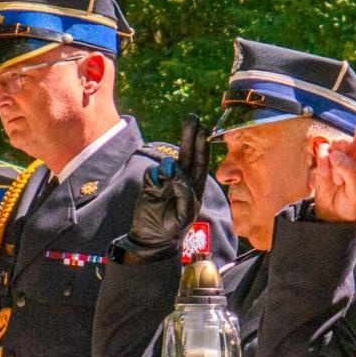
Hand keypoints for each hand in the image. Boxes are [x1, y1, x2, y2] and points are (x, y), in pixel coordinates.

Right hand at [126, 115, 208, 254]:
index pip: (200, 161)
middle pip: (187, 153)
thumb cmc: (172, 229)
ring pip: (168, 162)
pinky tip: (155, 192)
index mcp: (195, 186)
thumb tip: (179, 174)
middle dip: (189, 135)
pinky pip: (153, 172)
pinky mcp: (151, 182)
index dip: (202, 145)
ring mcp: (166, 179)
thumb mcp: (184, 216)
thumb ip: (185, 195)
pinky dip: (154, 179)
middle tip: (192, 117)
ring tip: (166, 187)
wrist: (150, 238)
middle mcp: (182, 179)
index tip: (204, 129)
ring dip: (168, 168)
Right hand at [310, 88, 355, 222]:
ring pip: (338, 142)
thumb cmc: (351, 205)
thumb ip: (348, 172)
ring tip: (335, 180)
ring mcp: (343, 153)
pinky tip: (325, 175)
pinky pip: (322, 149)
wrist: (332, 214)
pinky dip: (322, 162)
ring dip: (334, 160)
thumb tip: (335, 152)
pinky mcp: (326, 156)